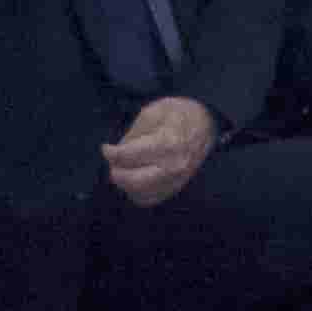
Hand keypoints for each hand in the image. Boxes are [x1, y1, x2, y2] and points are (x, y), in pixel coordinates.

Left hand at [101, 97, 217, 208]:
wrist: (205, 123)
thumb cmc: (178, 113)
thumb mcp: (153, 111)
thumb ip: (133, 133)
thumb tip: (119, 150)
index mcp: (165, 144)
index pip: (128, 157)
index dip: (111, 153)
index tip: (106, 148)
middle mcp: (172, 167)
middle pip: (132, 181)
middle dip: (117, 171)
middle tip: (113, 161)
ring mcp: (175, 180)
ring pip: (140, 194)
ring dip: (125, 183)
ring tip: (123, 169)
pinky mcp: (176, 187)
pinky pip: (150, 199)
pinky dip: (137, 192)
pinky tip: (134, 178)